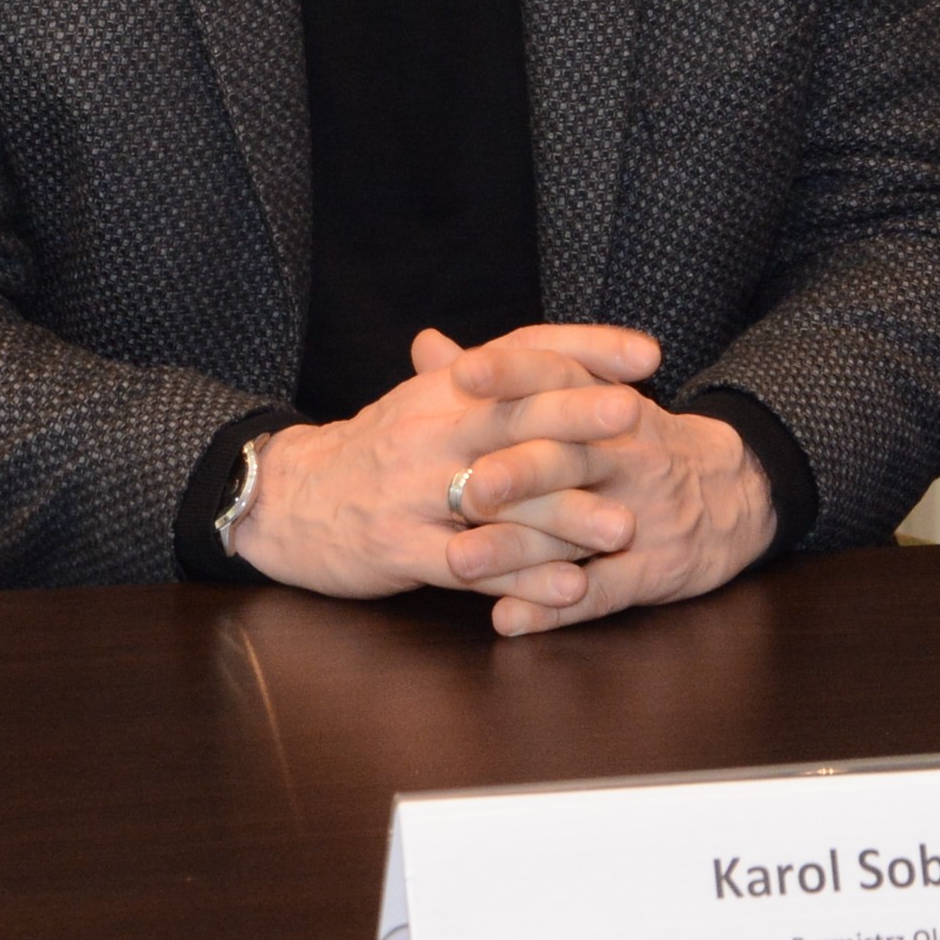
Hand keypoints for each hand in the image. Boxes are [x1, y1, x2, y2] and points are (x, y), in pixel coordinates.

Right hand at [228, 325, 670, 600]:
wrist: (290, 500)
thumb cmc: (378, 451)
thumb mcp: (428, 402)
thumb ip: (495, 380)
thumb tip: (566, 355)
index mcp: (446, 388)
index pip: (523, 352)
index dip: (586, 348)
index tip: (649, 354)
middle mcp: (432, 429)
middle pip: (512, 417)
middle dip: (578, 418)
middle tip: (640, 421)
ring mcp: (414, 490)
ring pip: (499, 501)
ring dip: (565, 516)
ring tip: (625, 528)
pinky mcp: (401, 547)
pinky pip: (471, 566)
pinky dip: (522, 581)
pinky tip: (570, 591)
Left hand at [459, 364, 778, 639]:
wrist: (734, 491)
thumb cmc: (634, 442)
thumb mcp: (585, 398)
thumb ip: (504, 379)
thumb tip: (426, 348)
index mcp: (604, 405)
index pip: (560, 377)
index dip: (514, 373)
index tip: (463, 372)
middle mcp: (625, 455)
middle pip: (568, 458)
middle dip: (519, 471)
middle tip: (467, 484)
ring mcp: (641, 513)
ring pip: (575, 531)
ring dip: (516, 550)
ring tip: (459, 563)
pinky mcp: (653, 569)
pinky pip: (602, 591)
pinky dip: (554, 608)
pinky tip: (508, 620)